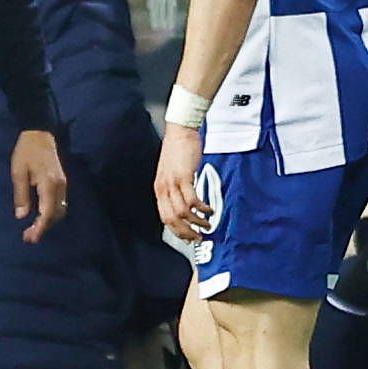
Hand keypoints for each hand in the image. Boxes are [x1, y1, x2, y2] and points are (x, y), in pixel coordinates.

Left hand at [11, 129, 67, 244]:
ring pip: (60, 210)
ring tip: (33, 229)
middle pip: (56, 214)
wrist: (40, 133)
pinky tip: (40, 216)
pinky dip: (51, 213)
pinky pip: (60, 203)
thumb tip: (21, 216)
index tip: (30, 238)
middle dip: (43, 228)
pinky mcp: (62, 182)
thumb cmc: (26, 151)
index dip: (39, 228)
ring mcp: (63, 184)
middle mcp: (60, 186)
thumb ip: (21, 195)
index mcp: (49, 184)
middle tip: (28, 236)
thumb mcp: (18, 172)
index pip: (47, 213)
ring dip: (48, 222)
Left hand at [155, 122, 208, 243]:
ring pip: (182, 212)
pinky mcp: (183, 177)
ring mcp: (172, 183)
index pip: (164, 217)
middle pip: (172, 219)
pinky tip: (208, 210)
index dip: (176, 231)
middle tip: (198, 237)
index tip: (188, 237)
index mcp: (159, 189)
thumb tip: (185, 206)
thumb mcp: (172, 173)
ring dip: (197, 222)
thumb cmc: (178, 150)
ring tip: (207, 224)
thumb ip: (175, 189)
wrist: (180, 131)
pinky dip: (201, 209)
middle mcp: (163, 188)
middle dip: (186, 232)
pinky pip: (192, 200)